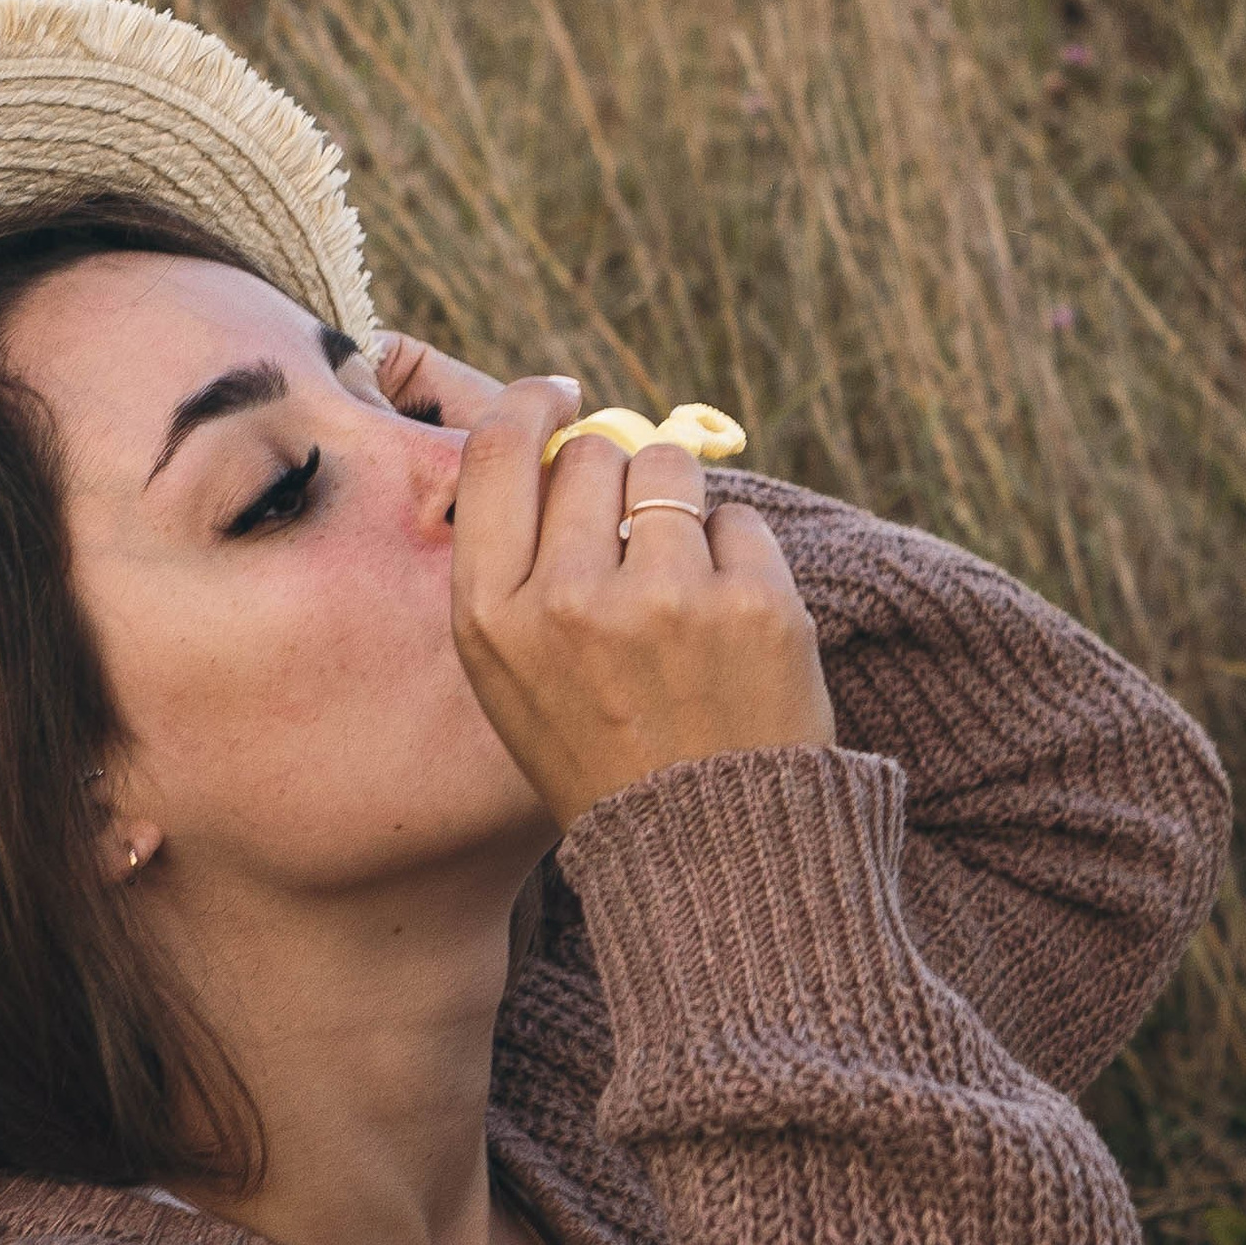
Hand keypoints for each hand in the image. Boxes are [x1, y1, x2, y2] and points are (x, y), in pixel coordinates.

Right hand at [451, 379, 834, 831]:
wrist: (709, 851)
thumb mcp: (512, 678)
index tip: (561, 393)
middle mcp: (568, 600)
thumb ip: (517, 565)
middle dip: (618, 478)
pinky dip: (740, 559)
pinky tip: (731, 629)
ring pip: (670, 471)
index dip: (533, 403)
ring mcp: (665, 598)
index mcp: (493, 617)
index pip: (499, 452)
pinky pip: (740, 520)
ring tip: (684, 589)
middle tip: (635, 546)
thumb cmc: (602, 754)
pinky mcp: (752, 602)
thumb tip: (559, 439)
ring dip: (679, 507)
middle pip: (594, 454)